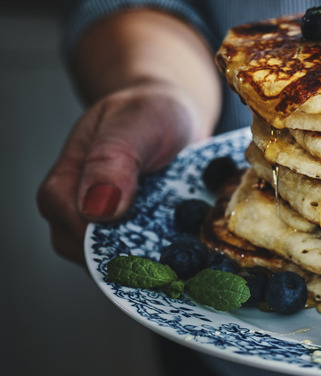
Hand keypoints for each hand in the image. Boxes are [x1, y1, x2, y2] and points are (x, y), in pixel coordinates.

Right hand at [37, 82, 199, 264]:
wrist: (174, 114)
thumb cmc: (147, 111)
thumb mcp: (132, 125)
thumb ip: (113, 160)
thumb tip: (97, 209)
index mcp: (65, 187)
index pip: (74, 233)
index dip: (109, 246)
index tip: (150, 247)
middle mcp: (82, 215)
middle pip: (99, 259)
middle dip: (139, 263)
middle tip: (182, 261)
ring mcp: (113, 228)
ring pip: (127, 265)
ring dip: (160, 263)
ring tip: (195, 256)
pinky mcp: (141, 235)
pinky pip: (152, 258)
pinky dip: (175, 258)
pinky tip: (200, 253)